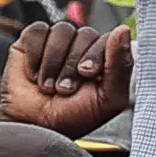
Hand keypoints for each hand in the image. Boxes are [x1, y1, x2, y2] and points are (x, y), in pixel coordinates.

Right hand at [0, 16, 132, 134]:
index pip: (108, 39)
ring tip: (48, 86)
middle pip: (84, 34)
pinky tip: (33, 74)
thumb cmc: (73, 116)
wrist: (35, 126)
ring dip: (53, 62)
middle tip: (64, 89)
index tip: (86, 74)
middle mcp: (83, 46)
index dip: (96, 54)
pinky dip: (34, 55)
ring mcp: (58, 42)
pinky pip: (36, 31)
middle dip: (72, 64)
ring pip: (61, 30)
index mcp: (105, 58)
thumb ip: (121, 66)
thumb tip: (123, 30)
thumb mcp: (108, 99)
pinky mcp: (32, 41)